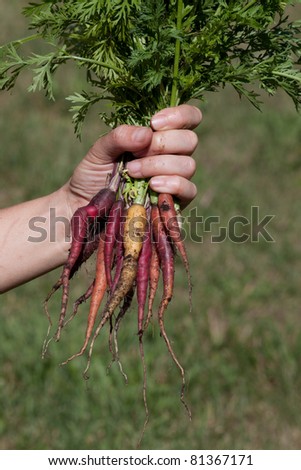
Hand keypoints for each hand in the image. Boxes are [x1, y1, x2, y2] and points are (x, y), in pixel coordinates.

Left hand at [66, 104, 201, 212]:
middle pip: (190, 140)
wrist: (89, 208)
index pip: (189, 117)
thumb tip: (146, 133)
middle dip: (161, 144)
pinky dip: (173, 184)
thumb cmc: (95, 175)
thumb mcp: (100, 150)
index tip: (154, 123)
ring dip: (159, 165)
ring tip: (133, 172)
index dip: (179, 116)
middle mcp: (173, 155)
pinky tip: (152, 186)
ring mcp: (177, 179)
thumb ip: (120, 136)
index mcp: (160, 135)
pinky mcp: (176, 202)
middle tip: (134, 154)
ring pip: (188, 165)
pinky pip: (189, 190)